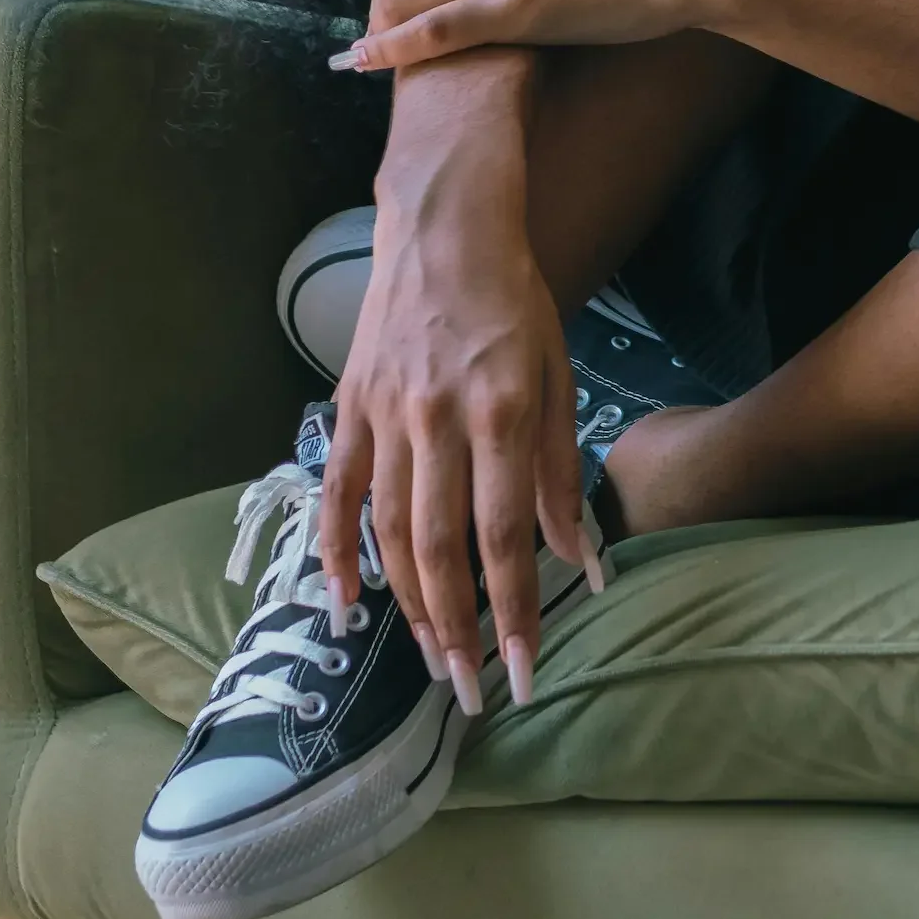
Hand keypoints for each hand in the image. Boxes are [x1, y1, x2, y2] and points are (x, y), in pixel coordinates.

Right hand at [319, 54, 597, 707]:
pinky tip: (341, 608)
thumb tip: (583, 563)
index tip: (523, 673)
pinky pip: (336, 494)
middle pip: (442, 547)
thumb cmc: (515, 303)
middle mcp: (438, 417)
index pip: (506, 534)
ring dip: (409, 606)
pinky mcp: (349, 407)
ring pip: (389, 531)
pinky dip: (335, 554)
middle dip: (459, 630)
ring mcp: (385, 413)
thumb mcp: (561, 376)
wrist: (443, 225)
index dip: (516, 610)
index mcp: (502, 408)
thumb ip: (564, 474)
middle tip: (472, 693)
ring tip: (431, 661)